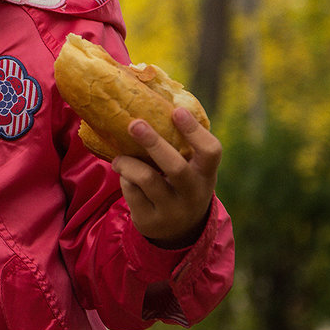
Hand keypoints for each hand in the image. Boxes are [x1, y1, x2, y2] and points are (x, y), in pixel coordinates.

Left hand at [113, 107, 220, 248]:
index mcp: (206, 175)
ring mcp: (172, 210)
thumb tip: (151, 98)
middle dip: (153, 143)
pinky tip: (124, 177)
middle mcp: (193, 194)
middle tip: (134, 123)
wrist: (179, 232)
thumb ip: (179, 145)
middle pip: (175, 167)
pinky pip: (131, 192)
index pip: (210, 152)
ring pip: (146, 179)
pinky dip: (124, 179)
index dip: (194, 131)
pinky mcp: (150, 221)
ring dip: (128, 163)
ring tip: (119, 158)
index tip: (177, 110)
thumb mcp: (191, 169)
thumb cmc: (182, 184)